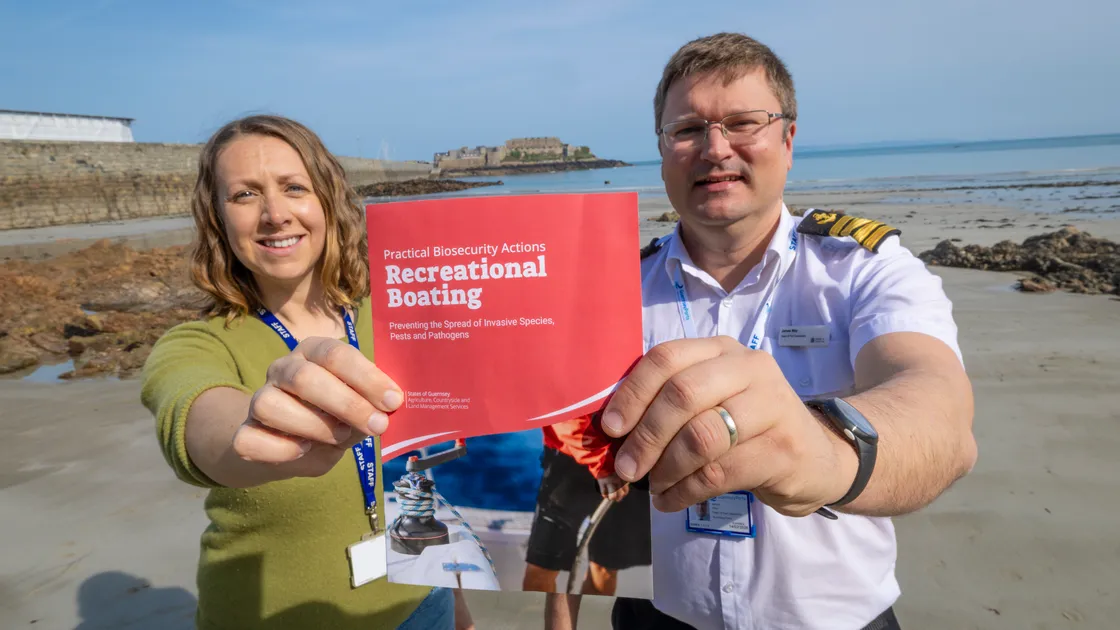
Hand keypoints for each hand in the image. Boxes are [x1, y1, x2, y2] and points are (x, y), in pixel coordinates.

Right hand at [231, 337, 402, 478]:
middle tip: (377, 425)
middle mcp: (283, 369)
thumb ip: (372, 405)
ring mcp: (259, 399)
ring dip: (313, 425)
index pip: (336, 354)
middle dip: (347, 404)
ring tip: (340, 436)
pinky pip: (250, 439)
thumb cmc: (335, 420)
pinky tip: (304, 450)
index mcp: (313, 352)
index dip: (367, 378)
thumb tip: (394, 406)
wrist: (295, 449)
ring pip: (270, 405)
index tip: (393, 401)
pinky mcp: (244, 433)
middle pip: (305, 377)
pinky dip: (281, 449)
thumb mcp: (358, 409)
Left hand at [600, 336, 856, 516]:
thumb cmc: (749, 427)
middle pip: (682, 395)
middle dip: (645, 436)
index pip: (668, 357)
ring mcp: (772, 406)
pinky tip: (672, 500)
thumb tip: (611, 432)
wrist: (819, 456)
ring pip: (701, 437)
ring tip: (653, 487)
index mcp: (722, 350)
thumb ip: (670, 404)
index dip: (632, 393)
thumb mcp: (713, 400)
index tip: (610, 428)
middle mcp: (750, 368)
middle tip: (626, 468)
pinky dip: (686, 492)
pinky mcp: (784, 449)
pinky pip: (720, 473)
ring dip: (666, 468)